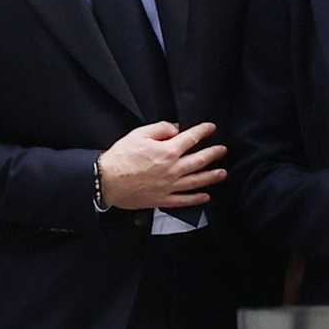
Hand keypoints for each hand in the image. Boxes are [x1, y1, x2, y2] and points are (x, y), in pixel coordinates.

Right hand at [97, 121, 225, 210]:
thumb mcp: (139, 134)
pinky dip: (196, 199)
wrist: (105, 181)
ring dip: (212, 177)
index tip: (211, 128)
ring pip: (197, 181)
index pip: (191, 138)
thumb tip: (176, 129)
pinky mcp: (162, 199)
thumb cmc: (121, 157)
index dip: (203, 131)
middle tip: (223, 150)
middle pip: (200, 160)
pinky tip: (206, 196)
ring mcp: (169, 186)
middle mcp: (172, 169)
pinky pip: (184, 200)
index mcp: (167, 151)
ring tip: (222, 173)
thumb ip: (161, 128)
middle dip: (214, 153)